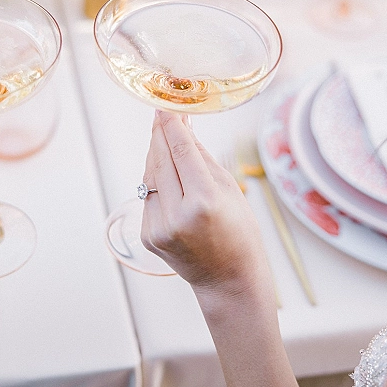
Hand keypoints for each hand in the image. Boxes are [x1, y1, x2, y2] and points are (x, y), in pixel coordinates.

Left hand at [140, 111, 268, 299]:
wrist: (229, 279)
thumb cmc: (238, 232)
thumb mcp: (229, 189)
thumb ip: (201, 157)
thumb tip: (183, 127)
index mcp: (203, 203)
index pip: (181, 152)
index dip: (171, 126)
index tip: (165, 107)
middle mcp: (177, 216)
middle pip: (161, 161)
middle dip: (160, 135)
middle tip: (161, 114)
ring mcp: (159, 228)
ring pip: (149, 176)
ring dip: (155, 154)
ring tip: (164, 138)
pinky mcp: (149, 235)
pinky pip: (147, 195)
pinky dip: (154, 179)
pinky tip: (165, 170)